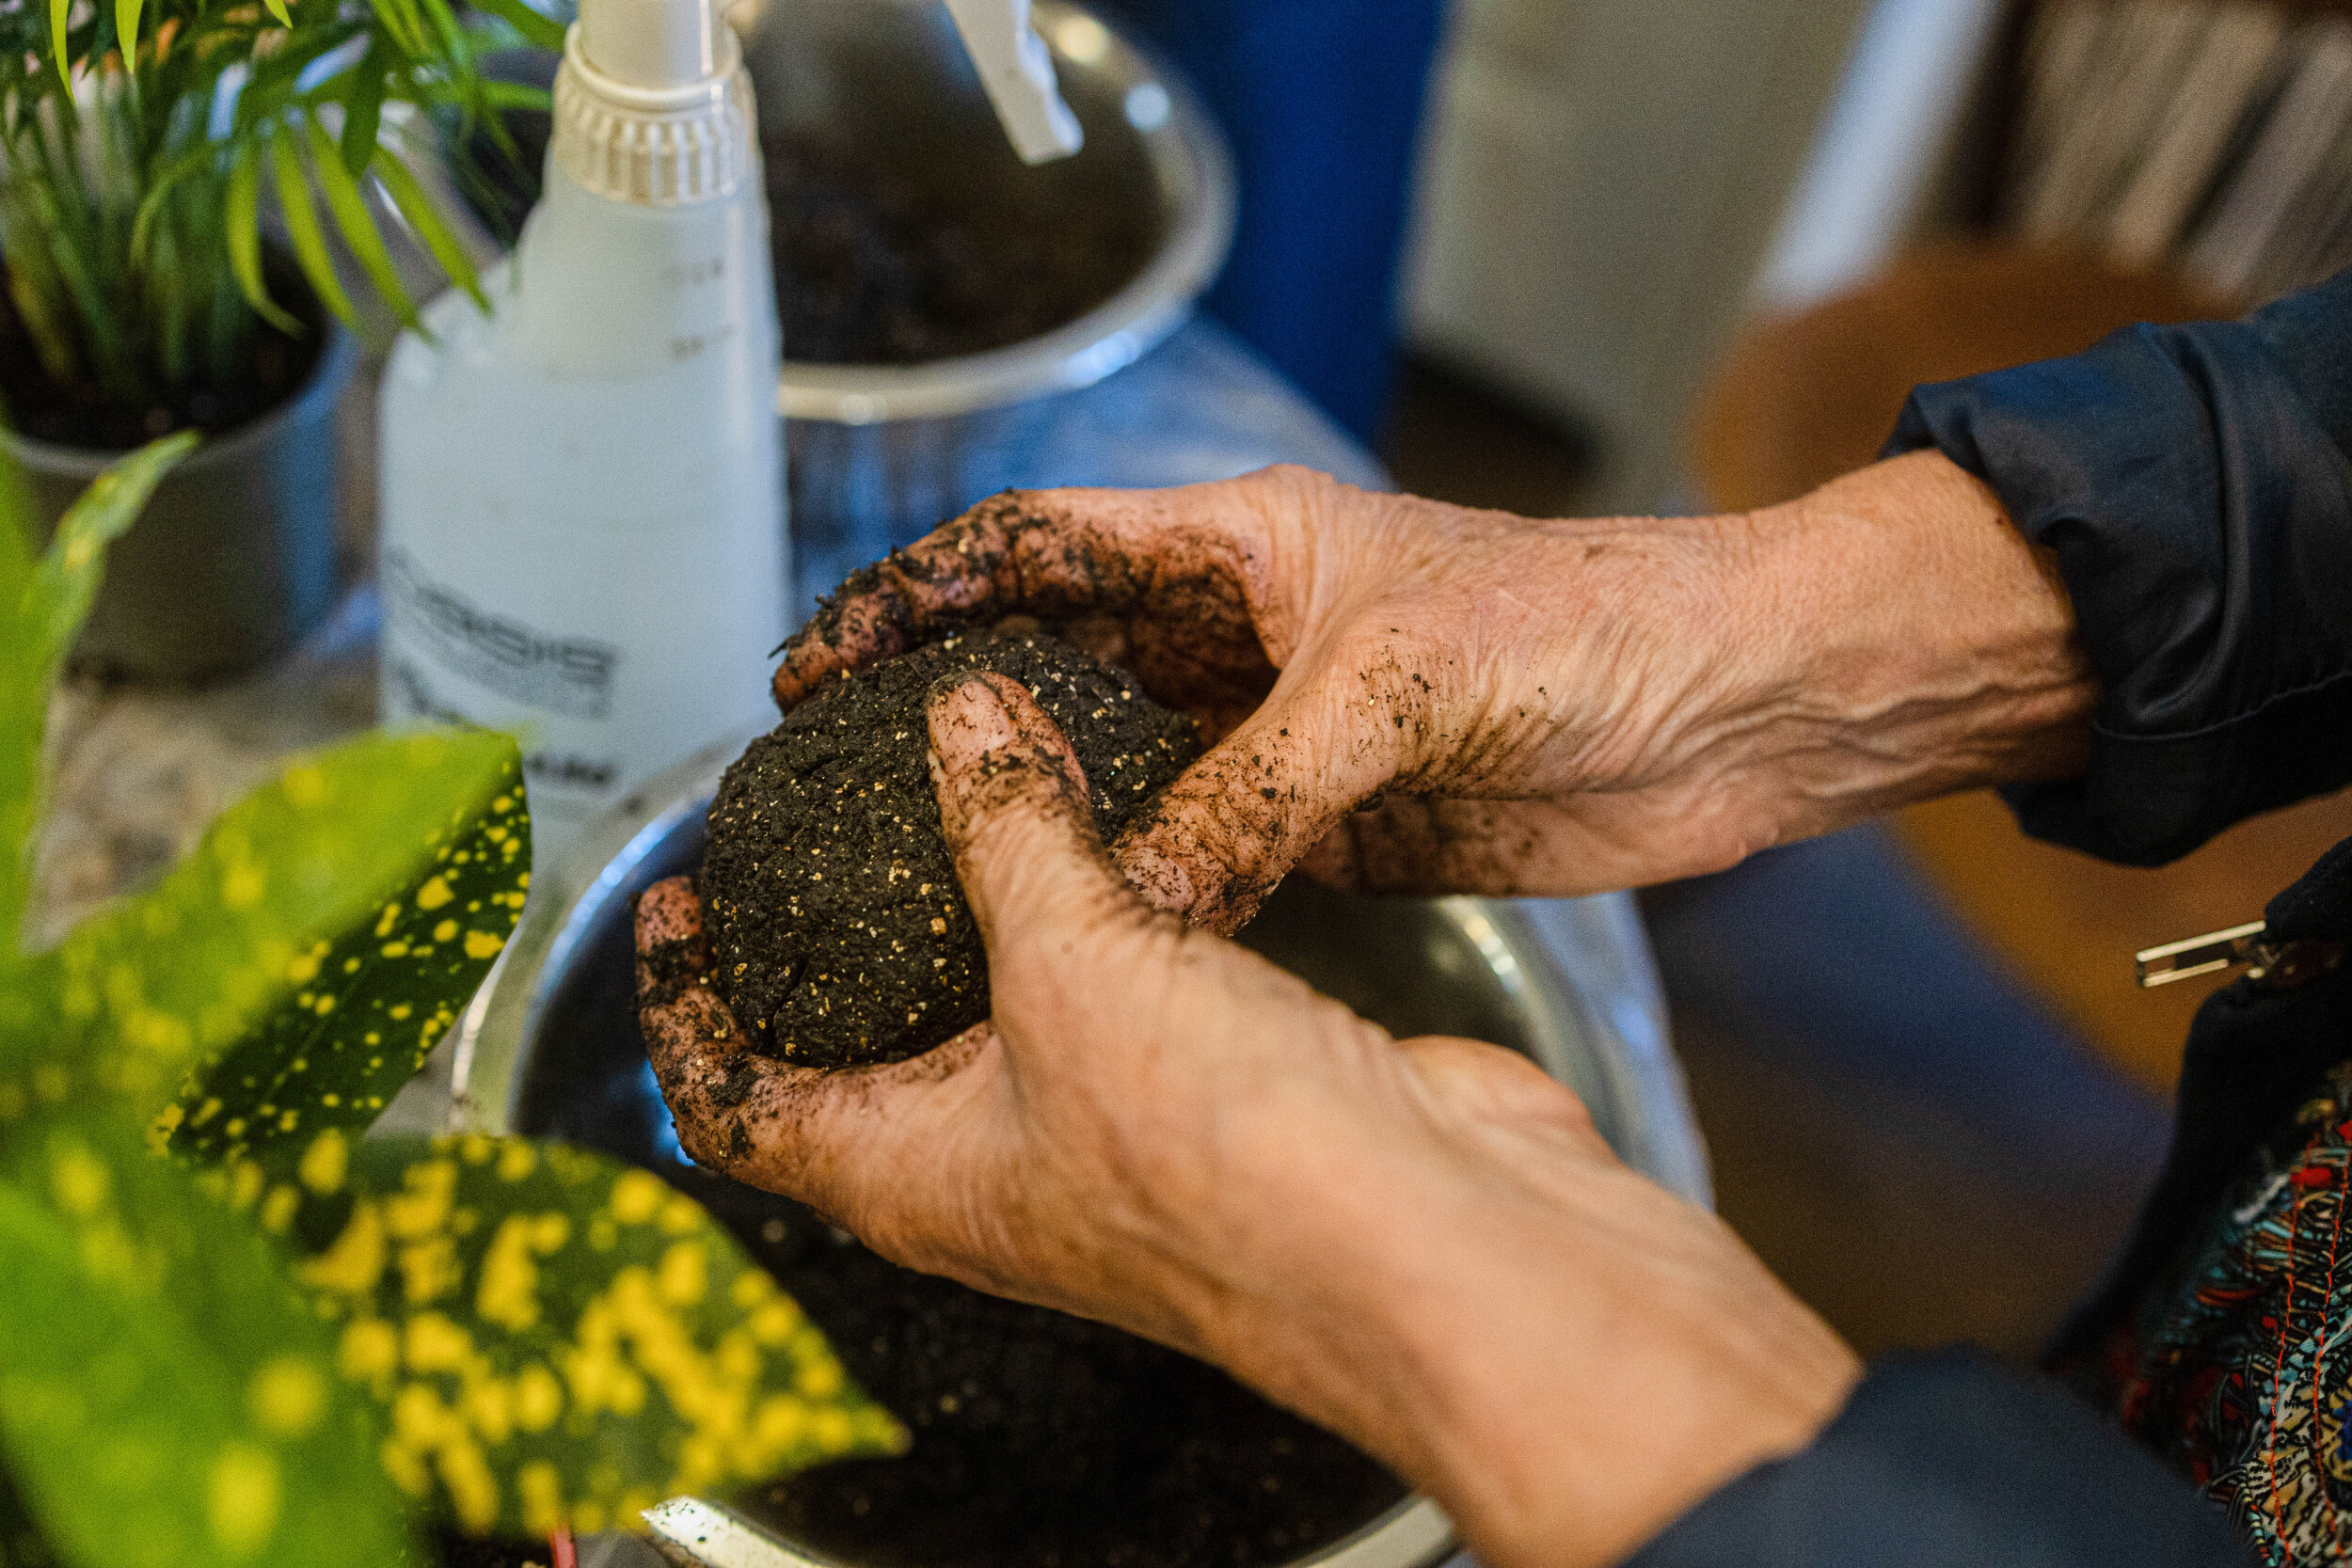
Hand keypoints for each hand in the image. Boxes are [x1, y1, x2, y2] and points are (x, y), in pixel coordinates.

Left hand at [637, 673, 1859, 1567]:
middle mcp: (999, 1165)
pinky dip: (1098, 896)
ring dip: (976, 899)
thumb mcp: (1078, 969)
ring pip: (1005, 1004)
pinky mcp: (1210, 1083)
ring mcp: (1110, 1128)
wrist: (1449, 1242)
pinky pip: (1121, 977)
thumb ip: (1009, 833)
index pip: (738, 1105)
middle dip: (832, 939)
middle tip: (817, 817)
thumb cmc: (1238, 1164)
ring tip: (957, 781)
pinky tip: (1111, 813)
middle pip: (865, 1051)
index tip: (674, 900)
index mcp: (914, 1177)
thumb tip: (959, 722)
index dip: (684, 1008)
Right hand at [776, 454, 2094, 930]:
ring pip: (1127, 785)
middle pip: (1059, 674)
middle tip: (841, 797)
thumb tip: (1134, 902)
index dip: (919, 595)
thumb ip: (1254, 789)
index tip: (822, 661)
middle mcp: (1245, 641)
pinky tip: (1083, 949)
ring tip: (930, 888)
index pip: (1036, 550)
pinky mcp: (1335, 834)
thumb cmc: (1585, 622)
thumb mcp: (1397, 683)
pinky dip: (1150, 907)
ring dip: (1048, 829)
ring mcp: (1285, 743)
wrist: (1738, 705)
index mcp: (1239, 547)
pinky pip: (1210, 871)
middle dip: (956, 724)